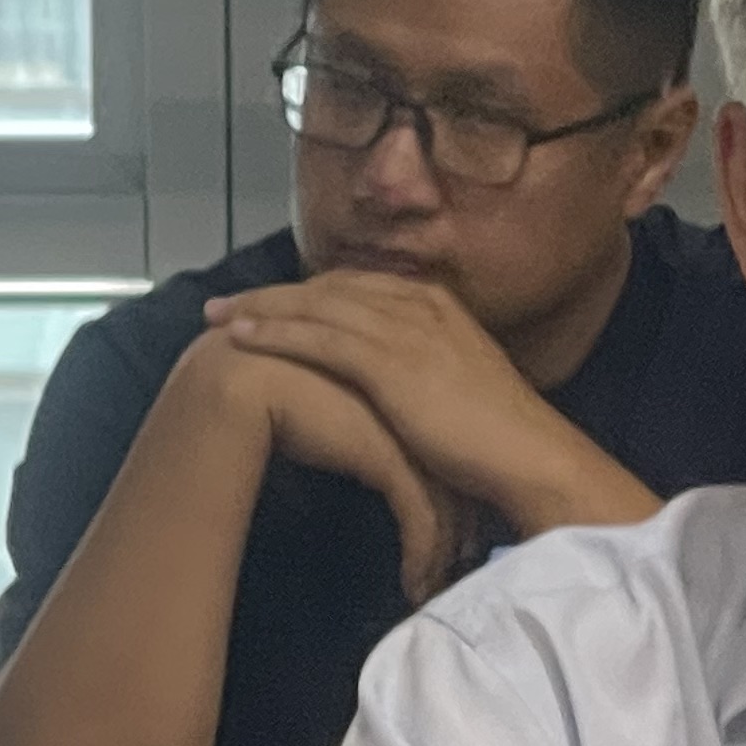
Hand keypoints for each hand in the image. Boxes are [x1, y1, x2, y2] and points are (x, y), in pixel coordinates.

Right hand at [177, 333, 473, 604]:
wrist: (237, 384)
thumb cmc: (269, 395)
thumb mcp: (329, 413)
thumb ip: (355, 434)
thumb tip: (362, 474)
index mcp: (408, 390)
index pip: (449, 450)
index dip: (458, 496)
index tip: (464, 539)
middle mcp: (417, 408)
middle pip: (458, 476)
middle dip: (465, 529)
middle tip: (466, 568)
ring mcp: (407, 432)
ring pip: (446, 501)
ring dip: (445, 552)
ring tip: (437, 588)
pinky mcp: (388, 458)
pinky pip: (421, 516)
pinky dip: (422, 557)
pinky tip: (414, 588)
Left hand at [207, 272, 654, 537]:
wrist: (530, 458)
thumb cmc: (502, 443)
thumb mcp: (462, 393)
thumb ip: (429, 378)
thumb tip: (405, 392)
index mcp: (439, 308)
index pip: (359, 287)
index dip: (310, 293)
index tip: (273, 302)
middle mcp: (419, 306)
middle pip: (329, 287)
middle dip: (274, 293)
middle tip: (225, 304)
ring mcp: (404, 329)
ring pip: (315, 305)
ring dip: (260, 307)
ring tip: (215, 316)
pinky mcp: (389, 361)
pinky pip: (317, 337)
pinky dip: (274, 332)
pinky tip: (239, 337)